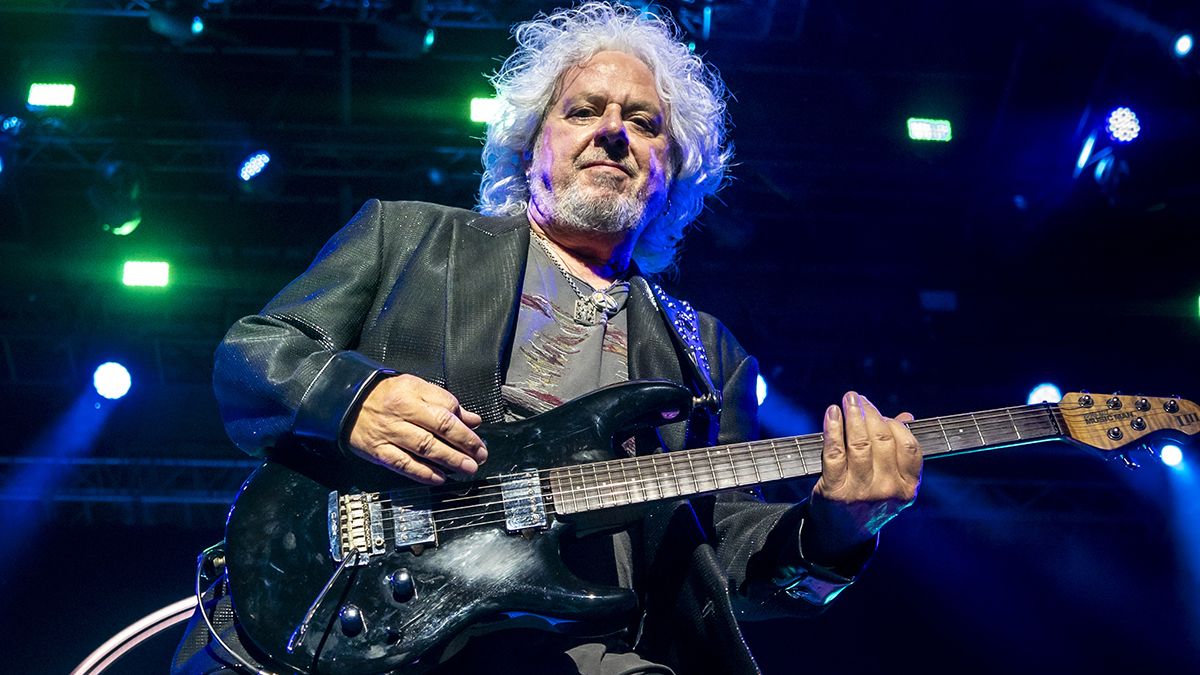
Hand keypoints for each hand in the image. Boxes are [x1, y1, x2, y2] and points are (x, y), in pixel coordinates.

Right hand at [347, 374, 487, 484]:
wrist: (346, 400)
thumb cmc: (385, 394)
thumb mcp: (415, 387)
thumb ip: (444, 402)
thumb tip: (472, 419)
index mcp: (413, 394)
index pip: (445, 410)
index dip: (465, 426)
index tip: (478, 438)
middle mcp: (402, 414)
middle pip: (439, 429)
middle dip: (464, 445)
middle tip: (480, 456)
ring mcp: (389, 434)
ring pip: (424, 448)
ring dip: (449, 460)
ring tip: (467, 468)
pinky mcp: (379, 451)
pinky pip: (403, 464)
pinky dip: (423, 473)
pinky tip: (439, 478)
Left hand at [806, 391, 921, 561]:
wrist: (840, 535)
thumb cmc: (867, 499)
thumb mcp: (890, 482)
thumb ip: (899, 451)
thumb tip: (907, 418)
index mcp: (907, 488)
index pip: (908, 446)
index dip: (894, 423)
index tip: (879, 412)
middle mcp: (887, 491)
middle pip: (882, 440)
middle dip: (870, 413)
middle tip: (857, 398)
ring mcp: (861, 492)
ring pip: (859, 444)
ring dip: (853, 416)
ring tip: (848, 400)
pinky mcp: (835, 490)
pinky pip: (834, 453)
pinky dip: (833, 429)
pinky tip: (832, 414)